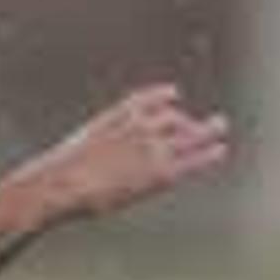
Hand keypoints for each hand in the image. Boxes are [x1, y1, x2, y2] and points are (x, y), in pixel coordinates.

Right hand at [18, 83, 232, 229]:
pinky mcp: (160, 171)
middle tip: (200, 123)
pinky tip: (220, 150)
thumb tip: (85, 166)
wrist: (60, 183)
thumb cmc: (59, 174)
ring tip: (220, 127)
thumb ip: (93, 150)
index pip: (150, 98)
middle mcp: (140, 125)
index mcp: (117, 115)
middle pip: (173, 116)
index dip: (164, 96)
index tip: (173, 96)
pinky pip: (192, 159)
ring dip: (207, 129)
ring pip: (189, 132)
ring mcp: (152, 147)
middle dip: (186, 121)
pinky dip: (208, 153)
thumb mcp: (75, 150)